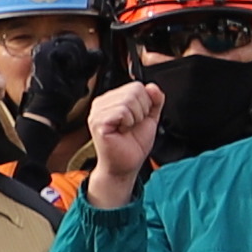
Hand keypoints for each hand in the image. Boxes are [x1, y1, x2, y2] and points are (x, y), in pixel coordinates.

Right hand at [76, 77, 166, 193]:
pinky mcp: (98, 122)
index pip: (137, 86)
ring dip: (135, 118)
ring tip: (126, 129)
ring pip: (129, 100)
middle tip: (132, 125)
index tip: (138, 119)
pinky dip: (128, 123)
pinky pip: (122, 111)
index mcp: (112, 99)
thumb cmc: (133, 144)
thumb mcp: (149, 118)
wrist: (125, 165)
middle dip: (142, 111)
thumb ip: (154, 101)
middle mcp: (101, 103)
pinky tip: (121, 131)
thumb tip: (152, 87)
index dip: (146, 103)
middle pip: (134, 90)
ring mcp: (97, 112)